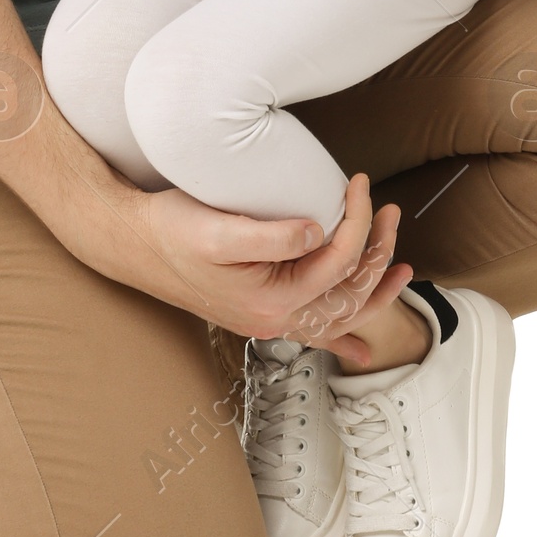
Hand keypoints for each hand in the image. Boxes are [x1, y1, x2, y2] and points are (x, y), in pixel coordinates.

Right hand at [133, 170, 410, 342]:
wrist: (135, 245)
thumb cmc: (172, 230)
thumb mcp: (220, 227)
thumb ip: (273, 235)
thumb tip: (320, 231)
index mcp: (271, 298)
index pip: (336, 260)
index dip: (357, 220)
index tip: (358, 184)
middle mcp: (275, 318)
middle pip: (347, 291)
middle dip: (377, 249)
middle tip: (389, 210)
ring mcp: (269, 319)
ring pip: (338, 315)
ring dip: (373, 291)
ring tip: (401, 268)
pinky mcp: (260, 311)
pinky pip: (312, 333)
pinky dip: (340, 340)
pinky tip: (358, 352)